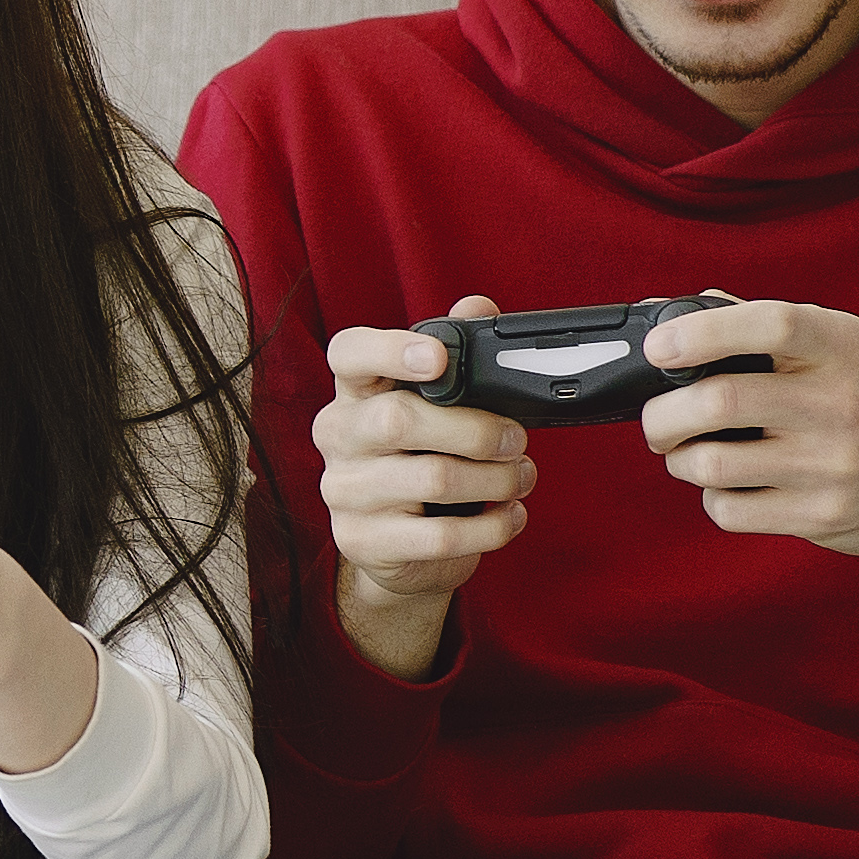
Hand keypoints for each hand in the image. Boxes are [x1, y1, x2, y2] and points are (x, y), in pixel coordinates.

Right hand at [318, 297, 529, 681]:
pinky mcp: (363, 541)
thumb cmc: (420, 463)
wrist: (397, 551)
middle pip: (401, 420)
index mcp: (353, 392)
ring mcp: (343, 492)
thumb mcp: (435, 410)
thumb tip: (478, 308)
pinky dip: (491, 527)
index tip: (439, 358)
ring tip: (520, 478)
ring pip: (432, 478)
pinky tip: (509, 517)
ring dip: (497, 479)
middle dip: (477, 430)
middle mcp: (337, 436)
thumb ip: (456, 356)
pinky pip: (439, 535)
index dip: (391, 350)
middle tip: (517, 439)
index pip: (349, 354)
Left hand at [635, 299, 858, 619]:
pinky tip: (729, 486)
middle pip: (721, 401)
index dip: (702, 332)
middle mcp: (839, 403)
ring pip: (713, 463)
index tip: (659, 346)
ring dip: (680, 459)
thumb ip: (768, 325)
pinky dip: (713, 499)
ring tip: (686, 452)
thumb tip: (675, 310)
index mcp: (841, 347)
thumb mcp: (847, 345)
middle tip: (657, 420)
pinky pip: (731, 510)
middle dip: (663, 414)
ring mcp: (832, 465)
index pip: (769, 324)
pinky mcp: (823, 516)